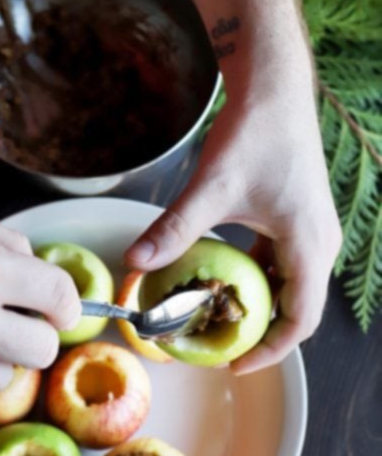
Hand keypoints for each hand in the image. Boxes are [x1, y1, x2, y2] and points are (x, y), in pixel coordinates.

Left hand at [125, 82, 341, 372]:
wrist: (274, 89)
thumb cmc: (255, 133)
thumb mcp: (213, 187)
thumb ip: (176, 227)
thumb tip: (136, 261)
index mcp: (309, 245)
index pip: (300, 320)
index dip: (269, 350)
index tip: (232, 365)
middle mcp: (318, 243)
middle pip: (295, 306)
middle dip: (256, 330)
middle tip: (214, 343)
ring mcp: (309, 229)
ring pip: (286, 284)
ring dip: (253, 302)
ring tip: (211, 315)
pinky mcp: (295, 216)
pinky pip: (279, 260)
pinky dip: (252, 274)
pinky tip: (218, 273)